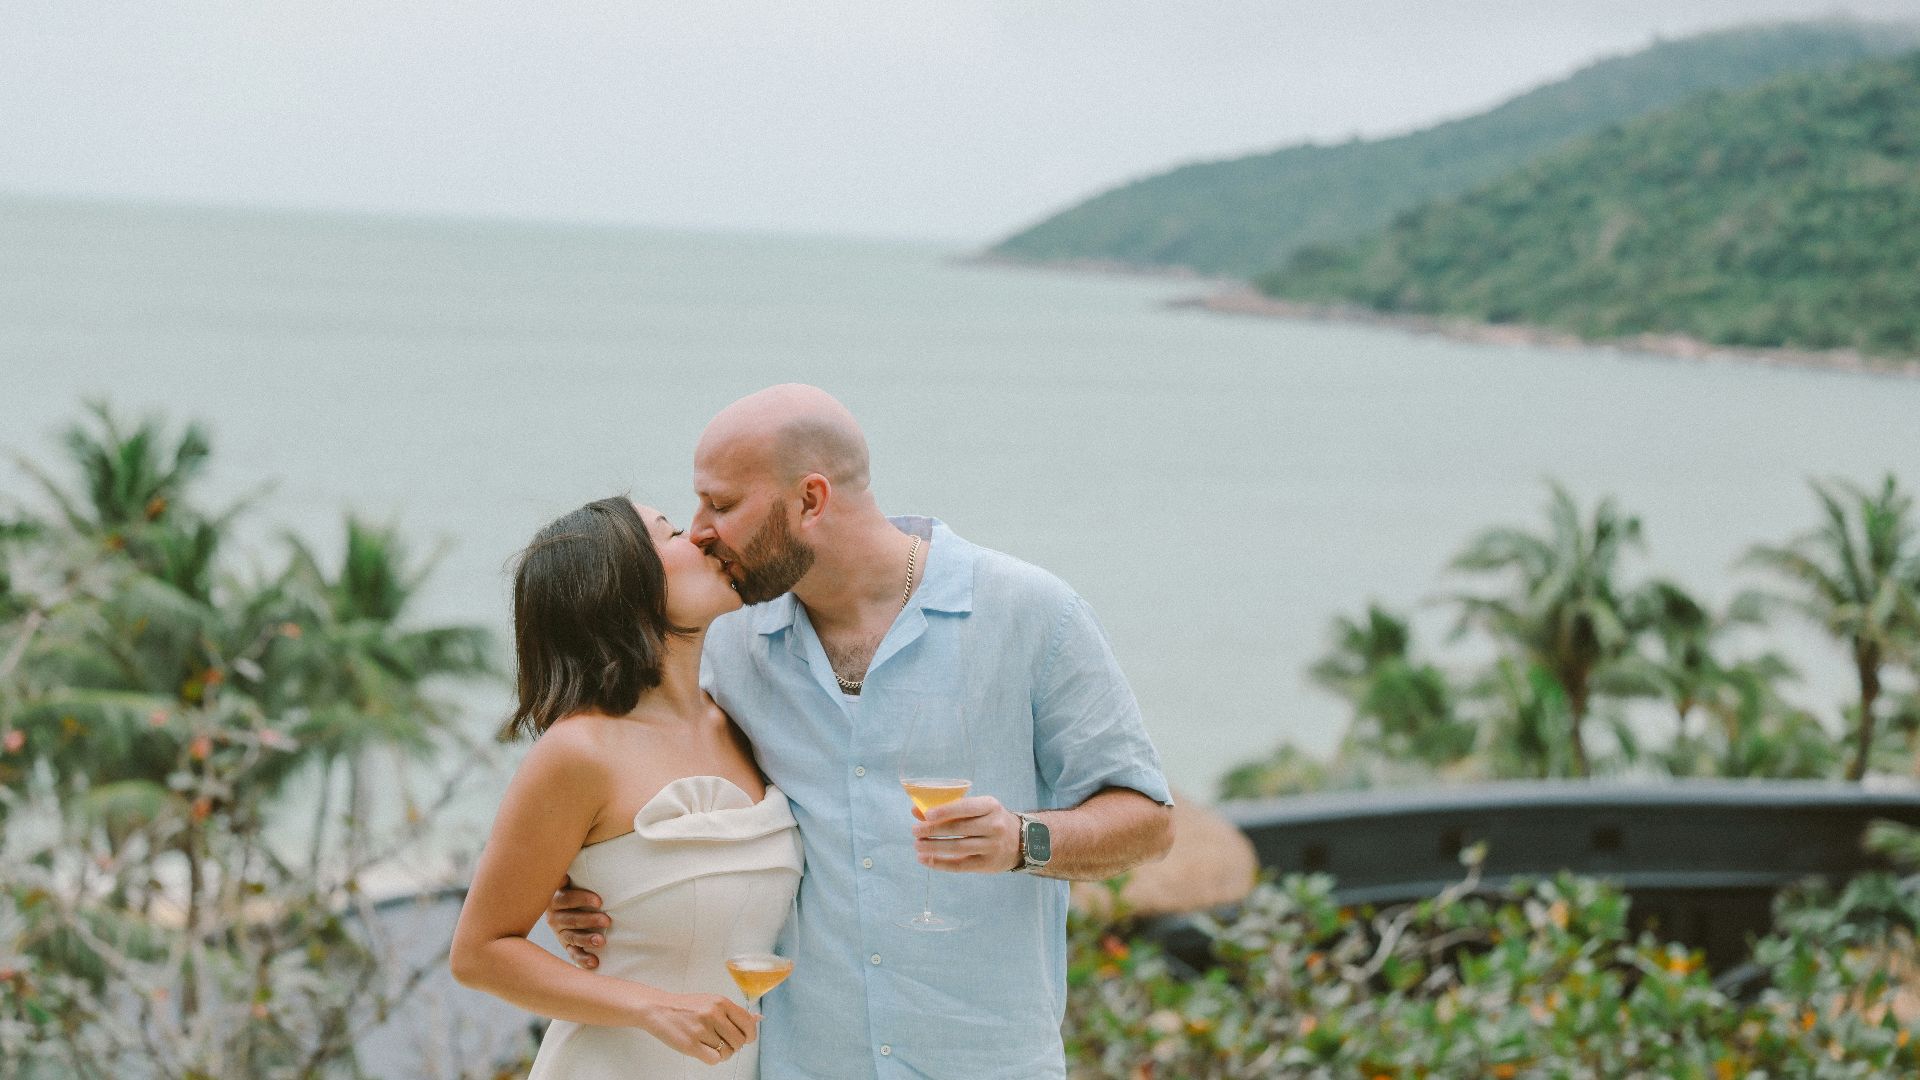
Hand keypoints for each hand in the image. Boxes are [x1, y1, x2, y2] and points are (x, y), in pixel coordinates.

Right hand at [545, 877, 609, 969]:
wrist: (566, 907)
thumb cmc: (575, 888)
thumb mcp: (571, 878)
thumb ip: (572, 871)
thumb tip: (579, 857)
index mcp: (555, 898)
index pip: (566, 898)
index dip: (582, 899)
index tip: (600, 901)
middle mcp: (554, 916)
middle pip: (571, 919)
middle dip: (589, 920)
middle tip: (608, 921)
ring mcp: (560, 932)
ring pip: (572, 937)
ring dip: (587, 940)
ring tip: (603, 941)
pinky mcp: (566, 946)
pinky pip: (573, 954)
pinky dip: (583, 959)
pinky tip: (595, 963)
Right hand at [634, 987, 758, 1064]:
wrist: (659, 1009)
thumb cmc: (686, 1007)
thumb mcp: (712, 1002)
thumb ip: (733, 1012)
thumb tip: (756, 1019)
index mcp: (721, 1002)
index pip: (748, 1023)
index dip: (749, 1035)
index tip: (745, 1038)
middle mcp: (713, 1014)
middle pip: (739, 1041)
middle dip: (734, 1046)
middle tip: (724, 1042)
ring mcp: (702, 1030)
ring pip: (727, 1052)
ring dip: (722, 1053)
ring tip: (712, 1045)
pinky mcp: (691, 1045)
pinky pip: (714, 1059)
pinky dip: (712, 1058)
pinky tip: (705, 1050)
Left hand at [913, 795, 1020, 872]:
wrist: (1021, 841)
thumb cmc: (991, 820)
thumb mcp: (977, 808)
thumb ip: (949, 809)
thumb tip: (916, 811)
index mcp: (990, 806)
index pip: (966, 807)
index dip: (945, 811)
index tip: (926, 815)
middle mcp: (994, 826)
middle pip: (959, 829)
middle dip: (933, 830)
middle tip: (915, 831)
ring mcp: (992, 846)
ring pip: (958, 848)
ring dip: (934, 847)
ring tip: (918, 846)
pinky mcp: (988, 864)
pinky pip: (960, 865)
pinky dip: (940, 863)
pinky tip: (926, 860)